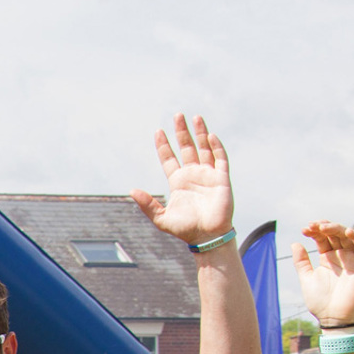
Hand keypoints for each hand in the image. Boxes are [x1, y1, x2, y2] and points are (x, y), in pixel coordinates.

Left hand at [130, 114, 233, 245]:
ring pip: (204, 148)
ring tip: (194, 117)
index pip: (169, 158)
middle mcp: (192, 175)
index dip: (164, 146)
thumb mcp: (161, 218)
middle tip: (177, 115)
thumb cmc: (185, 229)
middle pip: (186, 148)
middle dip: (182, 132)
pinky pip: (220, 159)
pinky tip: (210, 136)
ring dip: (200, 133)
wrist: (207, 237)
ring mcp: (207, 175)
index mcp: (177, 182)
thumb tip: (132, 190)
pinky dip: (215, 147)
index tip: (158, 131)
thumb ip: (147, 204)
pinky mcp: (221, 178)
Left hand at [293, 222, 353, 329]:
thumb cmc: (320, 301)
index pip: (323, 238)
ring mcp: (351, 259)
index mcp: (327, 258)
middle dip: (323, 227)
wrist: (333, 317)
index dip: (315, 231)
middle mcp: (340, 256)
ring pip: (347, 236)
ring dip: (337, 228)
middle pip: (335, 234)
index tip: (304, 229)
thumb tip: (295, 243)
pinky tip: (346, 232)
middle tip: (312, 226)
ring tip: (324, 227)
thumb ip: (301, 262)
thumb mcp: (307, 278)